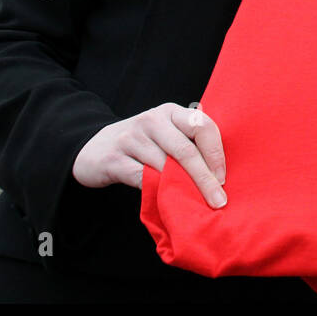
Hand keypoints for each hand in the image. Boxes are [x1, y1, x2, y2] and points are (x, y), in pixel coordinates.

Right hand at [72, 103, 226, 208]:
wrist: (93, 148)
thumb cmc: (142, 144)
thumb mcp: (165, 133)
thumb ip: (188, 142)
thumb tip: (221, 172)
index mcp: (170, 112)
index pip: (202, 126)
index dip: (216, 153)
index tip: (222, 178)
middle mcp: (152, 120)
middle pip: (186, 150)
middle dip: (205, 178)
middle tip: (218, 200)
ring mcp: (131, 138)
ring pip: (165, 167)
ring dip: (183, 188)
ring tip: (196, 203)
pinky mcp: (113, 159)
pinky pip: (142, 178)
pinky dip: (158, 192)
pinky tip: (168, 201)